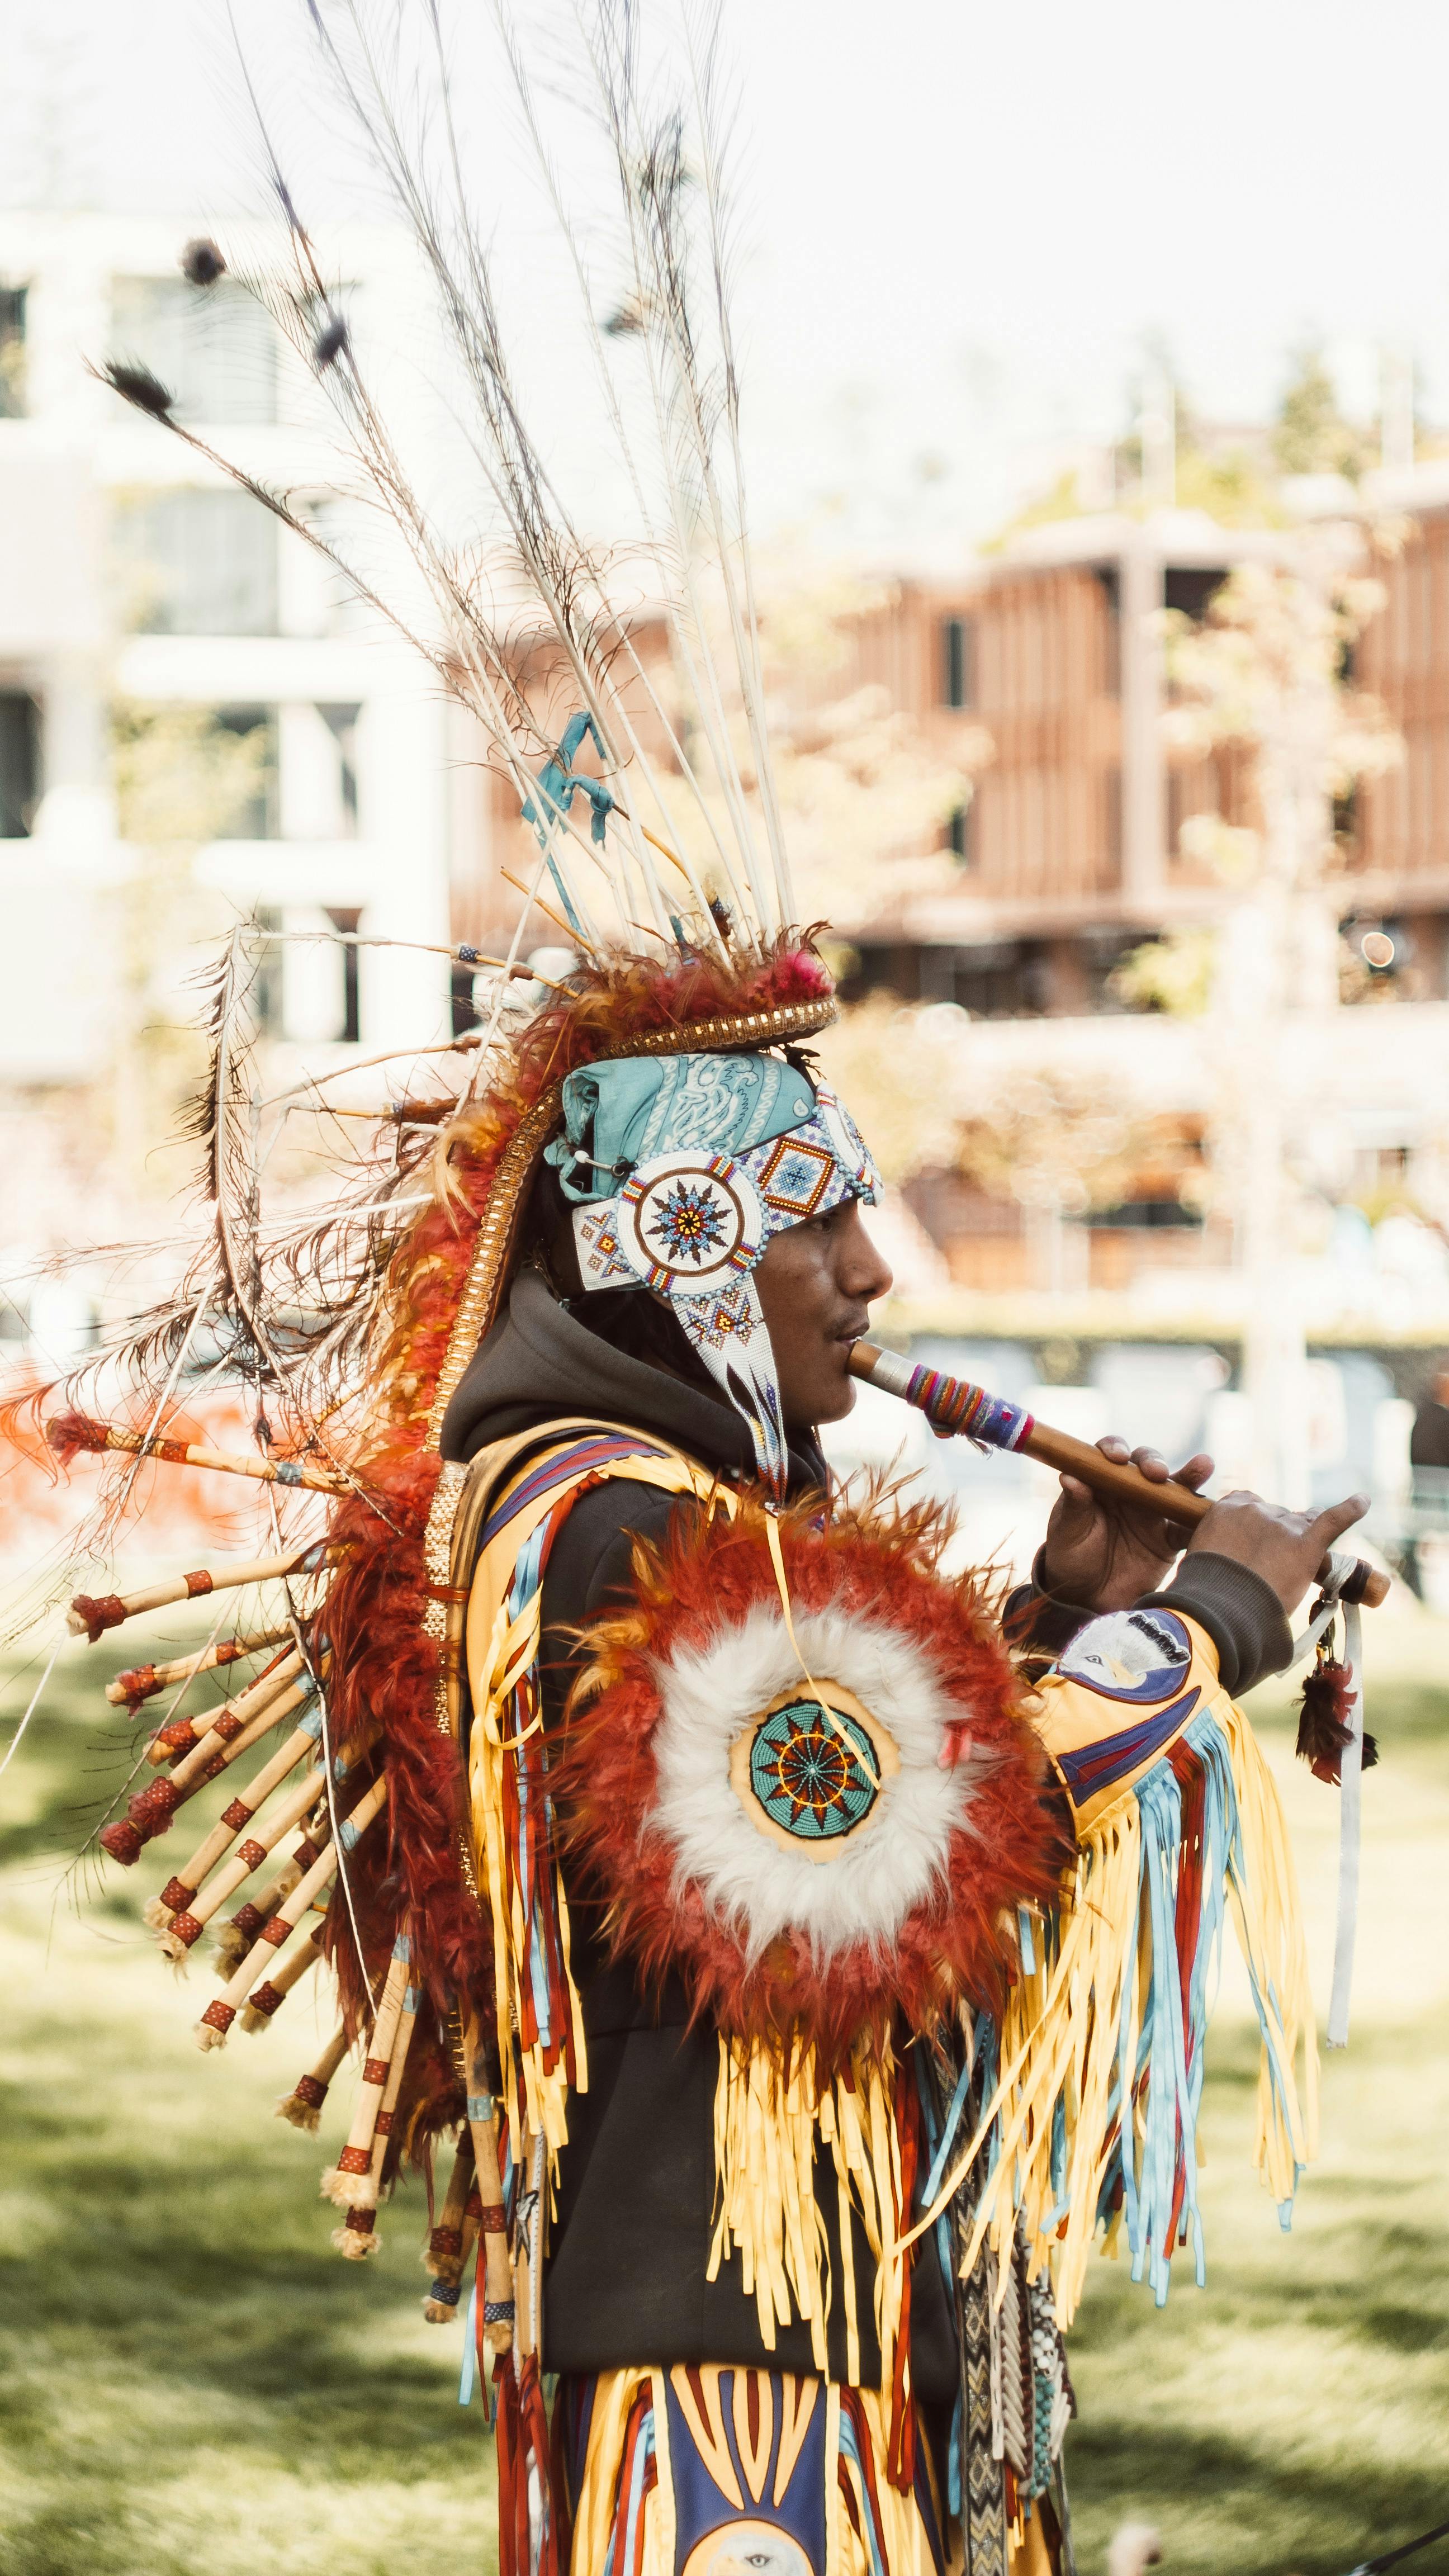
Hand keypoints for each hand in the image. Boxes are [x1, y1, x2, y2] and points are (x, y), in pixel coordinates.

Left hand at [1041, 1440, 1213, 1612]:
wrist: (1086, 1598)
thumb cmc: (1070, 1556)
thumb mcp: (1066, 1532)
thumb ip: (1073, 1506)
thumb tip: (1070, 1477)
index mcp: (1102, 1482)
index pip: (1111, 1456)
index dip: (1115, 1449)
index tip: (1117, 1457)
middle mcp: (1130, 1492)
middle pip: (1146, 1466)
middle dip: (1154, 1463)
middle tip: (1156, 1473)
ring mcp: (1153, 1514)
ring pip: (1175, 1489)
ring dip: (1190, 1476)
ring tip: (1204, 1465)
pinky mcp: (1169, 1540)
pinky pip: (1188, 1528)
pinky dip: (1201, 1521)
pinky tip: (1214, 1514)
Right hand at [1185, 1487, 1368, 1616]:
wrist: (1219, 1612)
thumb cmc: (1206, 1594)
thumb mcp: (1202, 1559)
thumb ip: (1219, 1550)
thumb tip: (1230, 1566)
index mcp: (1226, 1510)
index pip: (1249, 1505)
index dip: (1256, 1526)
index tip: (1254, 1543)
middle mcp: (1255, 1510)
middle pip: (1277, 1516)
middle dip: (1277, 1538)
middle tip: (1270, 1569)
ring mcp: (1283, 1526)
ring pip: (1300, 1525)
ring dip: (1298, 1542)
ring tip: (1292, 1569)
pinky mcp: (1307, 1544)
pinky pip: (1332, 1520)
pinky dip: (1351, 1510)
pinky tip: (1363, 1501)